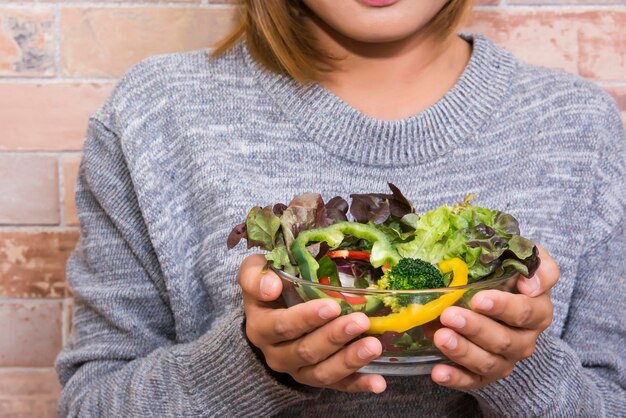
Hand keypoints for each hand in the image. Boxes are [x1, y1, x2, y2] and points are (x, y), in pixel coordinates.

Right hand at [237, 254, 386, 392]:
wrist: (270, 311)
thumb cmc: (269, 285)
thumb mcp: (254, 272)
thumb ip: (256, 275)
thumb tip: (271, 287)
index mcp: (261, 327)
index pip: (281, 326)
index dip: (306, 318)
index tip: (332, 307)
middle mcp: (276, 354)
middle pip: (305, 351)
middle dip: (334, 337)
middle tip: (359, 321)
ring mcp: (298, 369)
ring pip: (321, 373)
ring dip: (349, 361)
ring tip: (373, 346)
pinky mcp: (318, 377)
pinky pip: (338, 385)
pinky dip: (358, 384)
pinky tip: (378, 382)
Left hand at [431, 245, 559, 388]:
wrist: (498, 297)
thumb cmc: (510, 275)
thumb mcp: (528, 262)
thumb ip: (539, 266)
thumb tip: (531, 284)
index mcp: (537, 312)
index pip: (525, 312)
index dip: (503, 307)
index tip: (479, 300)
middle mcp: (524, 340)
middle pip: (503, 340)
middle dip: (475, 328)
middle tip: (449, 315)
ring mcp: (504, 360)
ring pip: (487, 363)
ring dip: (462, 351)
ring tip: (440, 337)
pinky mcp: (485, 374)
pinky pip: (472, 381)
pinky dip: (455, 378)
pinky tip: (438, 372)